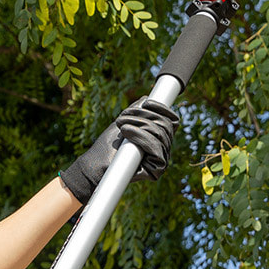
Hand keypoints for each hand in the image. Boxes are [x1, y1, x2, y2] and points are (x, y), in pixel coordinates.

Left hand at [60, 98, 179, 204]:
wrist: (95, 164)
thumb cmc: (109, 144)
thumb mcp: (125, 121)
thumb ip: (138, 111)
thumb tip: (148, 98)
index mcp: (159, 137)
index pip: (172, 121)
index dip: (163, 109)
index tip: (147, 102)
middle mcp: (164, 149)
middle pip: (166, 125)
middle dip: (143, 116)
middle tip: (121, 118)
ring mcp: (162, 160)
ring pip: (160, 134)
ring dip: (138, 124)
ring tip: (121, 125)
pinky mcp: (157, 170)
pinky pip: (157, 149)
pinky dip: (141, 137)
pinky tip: (127, 133)